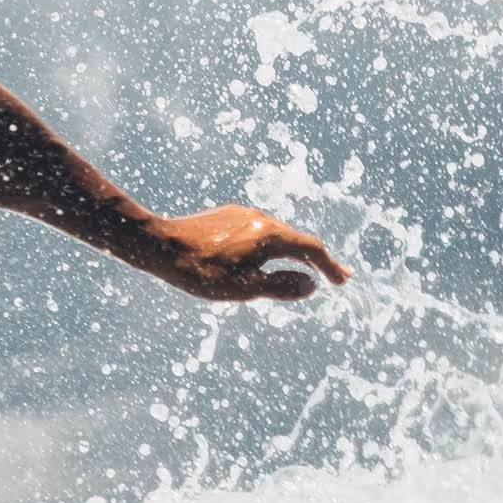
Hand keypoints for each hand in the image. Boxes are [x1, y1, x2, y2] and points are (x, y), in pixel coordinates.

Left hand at [146, 205, 351, 301]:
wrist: (159, 244)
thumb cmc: (201, 272)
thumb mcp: (245, 288)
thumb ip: (281, 286)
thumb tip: (312, 285)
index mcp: (270, 235)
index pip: (311, 249)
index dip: (330, 266)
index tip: (342, 281)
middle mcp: (260, 218)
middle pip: (296, 240)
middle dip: (316, 260)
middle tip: (335, 277)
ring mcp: (242, 214)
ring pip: (276, 235)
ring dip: (292, 253)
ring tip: (301, 270)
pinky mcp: (226, 216)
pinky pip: (257, 232)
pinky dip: (271, 247)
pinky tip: (262, 258)